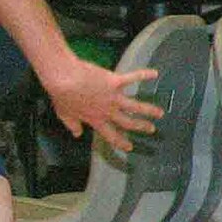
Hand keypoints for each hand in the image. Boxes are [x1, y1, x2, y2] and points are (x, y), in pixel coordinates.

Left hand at [44, 58, 161, 152]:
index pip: (110, 135)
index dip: (121, 142)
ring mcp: (113, 97)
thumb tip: (77, 134)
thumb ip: (72, 125)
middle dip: (141, 127)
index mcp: (95, 120)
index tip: (130, 147)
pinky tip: (155, 73)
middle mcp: (108, 111)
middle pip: (128, 123)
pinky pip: (133, 78)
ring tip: (160, 112)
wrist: (63, 78)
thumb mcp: (64, 114)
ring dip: (149, 110)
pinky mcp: (115, 81)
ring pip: (136, 106)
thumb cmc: (61, 96)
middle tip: (152, 129)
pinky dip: (144, 75)